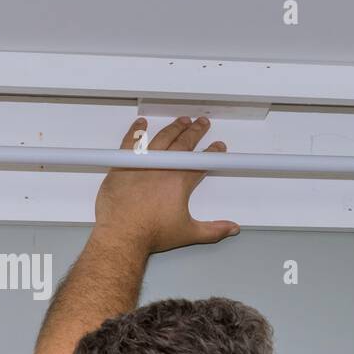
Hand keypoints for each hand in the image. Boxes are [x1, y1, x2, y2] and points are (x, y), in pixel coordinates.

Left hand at [92, 116, 239, 254]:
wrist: (123, 233)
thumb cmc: (150, 232)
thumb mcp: (188, 233)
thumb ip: (213, 230)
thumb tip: (230, 228)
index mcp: (179, 181)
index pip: (201, 162)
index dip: (213, 152)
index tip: (217, 147)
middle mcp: (162, 168)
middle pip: (183, 143)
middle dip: (196, 131)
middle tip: (202, 124)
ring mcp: (142, 163)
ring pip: (161, 138)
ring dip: (174, 127)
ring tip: (181, 120)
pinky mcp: (123, 164)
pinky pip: (131, 141)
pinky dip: (137, 131)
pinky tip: (142, 124)